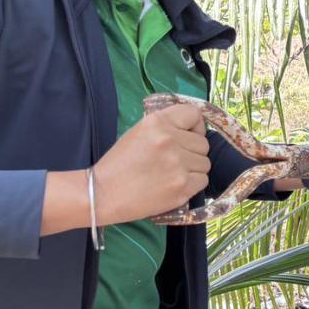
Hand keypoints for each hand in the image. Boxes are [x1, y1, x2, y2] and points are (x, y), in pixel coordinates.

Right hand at [93, 104, 210, 222]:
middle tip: (171, 161)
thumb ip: (167, 126)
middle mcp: (170, 140)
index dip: (195, 127)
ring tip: (170, 174)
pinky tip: (173, 184)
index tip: (188, 135)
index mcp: (157, 122)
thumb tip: (195, 130)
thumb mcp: (139, 132)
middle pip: (203, 143)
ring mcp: (177, 164)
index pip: (194, 114)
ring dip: (193, 169)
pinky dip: (192, 184)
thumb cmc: (120, 163)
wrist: (103, 193)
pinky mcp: (182, 186)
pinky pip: (203, 180)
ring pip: (205, 163)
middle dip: (192, 152)